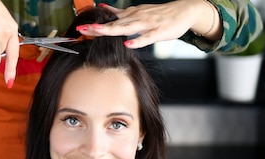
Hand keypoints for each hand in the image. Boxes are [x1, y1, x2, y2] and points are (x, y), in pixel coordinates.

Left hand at [77, 0, 219, 48]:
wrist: (184, 10)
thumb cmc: (160, 14)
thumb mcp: (138, 11)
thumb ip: (120, 13)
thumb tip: (103, 8)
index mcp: (131, 15)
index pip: (110, 21)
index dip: (95, 25)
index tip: (80, 29)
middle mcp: (136, 18)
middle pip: (114, 24)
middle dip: (97, 28)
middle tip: (82, 30)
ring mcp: (147, 25)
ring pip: (127, 28)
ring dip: (112, 30)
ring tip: (98, 32)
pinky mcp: (158, 32)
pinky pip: (146, 37)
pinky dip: (137, 41)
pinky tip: (128, 45)